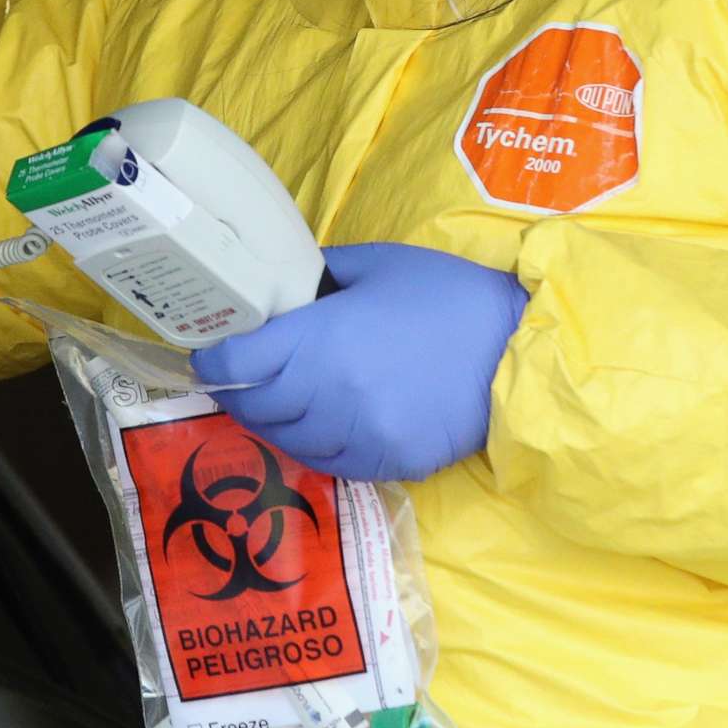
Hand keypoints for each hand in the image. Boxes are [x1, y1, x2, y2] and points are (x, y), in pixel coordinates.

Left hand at [195, 241, 526, 481]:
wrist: (519, 350)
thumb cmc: (448, 296)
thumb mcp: (378, 264)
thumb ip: (321, 275)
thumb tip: (284, 286)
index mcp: (320, 338)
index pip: (237, 363)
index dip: (214, 358)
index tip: (208, 353)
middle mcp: (329, 393)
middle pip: (253, 407)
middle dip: (238, 392)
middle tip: (238, 378)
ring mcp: (357, 435)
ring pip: (286, 442)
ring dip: (274, 422)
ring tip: (279, 401)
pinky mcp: (385, 463)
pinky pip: (328, 462)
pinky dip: (314, 445)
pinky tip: (321, 424)